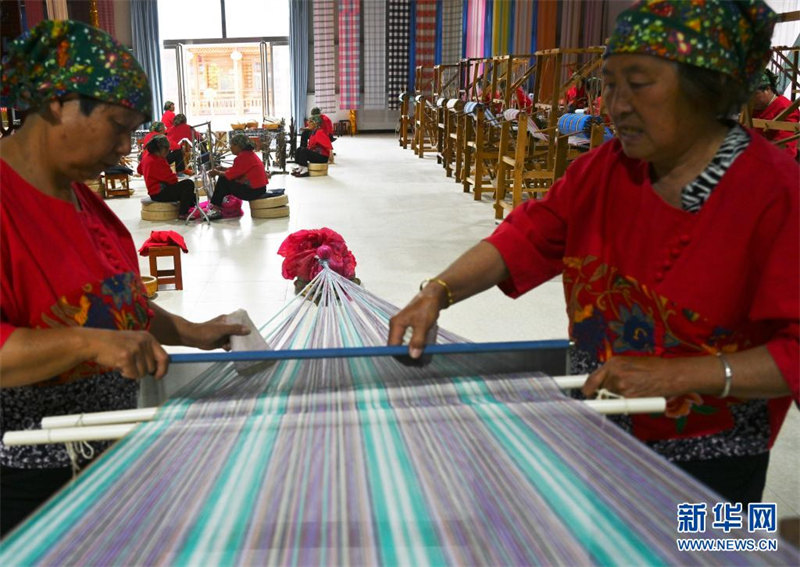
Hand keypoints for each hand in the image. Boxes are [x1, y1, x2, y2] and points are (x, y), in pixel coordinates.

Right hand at [87, 329, 169, 379]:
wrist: (94, 342)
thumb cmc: (114, 344)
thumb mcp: (135, 342)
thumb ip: (147, 352)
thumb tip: (158, 369)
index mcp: (149, 337)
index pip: (164, 357)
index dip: (163, 369)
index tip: (157, 376)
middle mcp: (144, 342)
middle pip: (152, 367)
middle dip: (142, 371)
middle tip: (130, 365)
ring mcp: (136, 349)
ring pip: (143, 373)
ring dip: (133, 372)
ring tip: (123, 363)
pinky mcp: (127, 357)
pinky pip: (133, 374)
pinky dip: (126, 374)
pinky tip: (119, 365)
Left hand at [185, 315, 250, 350]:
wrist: (193, 338)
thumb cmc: (205, 331)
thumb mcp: (222, 329)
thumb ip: (234, 329)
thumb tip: (248, 330)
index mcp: (228, 320)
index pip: (241, 322)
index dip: (247, 327)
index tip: (252, 332)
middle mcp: (227, 327)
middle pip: (239, 332)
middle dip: (241, 338)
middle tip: (244, 342)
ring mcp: (225, 335)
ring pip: (235, 340)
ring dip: (234, 344)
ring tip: (229, 345)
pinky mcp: (222, 342)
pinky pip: (230, 345)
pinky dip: (229, 347)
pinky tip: (225, 347)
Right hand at [388, 288, 444, 358]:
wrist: (433, 295)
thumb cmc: (427, 306)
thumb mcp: (423, 325)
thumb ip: (417, 341)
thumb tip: (413, 355)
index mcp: (396, 324)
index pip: (392, 346)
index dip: (400, 355)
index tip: (411, 363)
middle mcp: (396, 325)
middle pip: (396, 346)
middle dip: (405, 355)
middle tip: (417, 363)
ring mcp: (401, 326)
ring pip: (402, 344)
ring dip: (410, 351)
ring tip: (420, 359)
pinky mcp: (407, 326)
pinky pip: (407, 340)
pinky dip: (413, 346)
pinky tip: (421, 350)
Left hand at [581, 355, 695, 398]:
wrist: (671, 375)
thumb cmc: (654, 367)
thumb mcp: (630, 362)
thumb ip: (615, 370)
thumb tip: (604, 379)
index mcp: (613, 363)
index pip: (591, 379)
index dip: (587, 388)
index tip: (586, 393)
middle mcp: (614, 374)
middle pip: (601, 389)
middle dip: (607, 390)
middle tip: (621, 387)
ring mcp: (621, 388)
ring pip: (611, 397)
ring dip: (618, 396)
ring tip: (634, 388)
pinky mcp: (629, 398)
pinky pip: (621, 404)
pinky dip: (627, 401)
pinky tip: (638, 393)